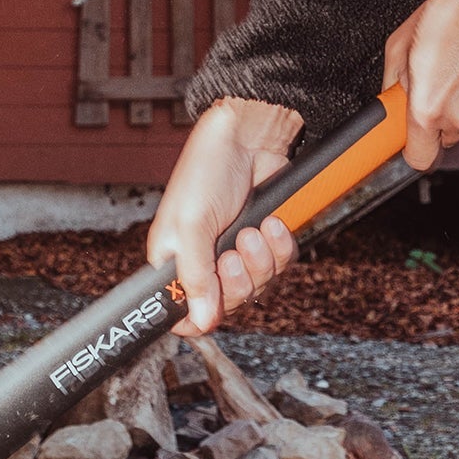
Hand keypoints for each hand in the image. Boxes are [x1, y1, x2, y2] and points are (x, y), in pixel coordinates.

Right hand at [148, 98, 302, 332]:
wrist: (245, 137)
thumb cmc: (205, 171)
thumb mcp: (190, 226)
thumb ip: (195, 276)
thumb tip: (200, 321)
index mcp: (176, 263)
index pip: (184, 312)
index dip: (198, 319)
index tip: (210, 313)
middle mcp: (206, 261)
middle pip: (229, 305)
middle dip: (239, 282)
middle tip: (233, 255)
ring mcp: (238, 252)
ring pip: (260, 286)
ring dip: (262, 259)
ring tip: (254, 229)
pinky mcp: (266, 240)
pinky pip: (282, 263)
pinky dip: (281, 247)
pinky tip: (272, 224)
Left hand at [383, 0, 458, 171]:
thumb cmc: (453, 14)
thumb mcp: (400, 44)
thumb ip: (393, 82)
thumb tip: (391, 98)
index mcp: (429, 108)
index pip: (419, 158)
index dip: (413, 148)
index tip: (408, 139)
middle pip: (445, 138)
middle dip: (438, 119)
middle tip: (438, 87)